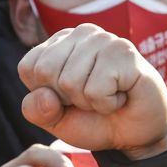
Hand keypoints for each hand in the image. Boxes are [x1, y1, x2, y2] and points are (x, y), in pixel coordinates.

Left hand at [17, 24, 166, 157]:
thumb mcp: (55, 120)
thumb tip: (45, 96)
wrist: (137, 133)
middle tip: (91, 97)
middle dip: (66, 99)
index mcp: (58, 42)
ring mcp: (104, 39)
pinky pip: (95, 90)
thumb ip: (35, 110)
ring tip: (108, 95)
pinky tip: (121, 95)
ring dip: (89, 103)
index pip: (28, 68)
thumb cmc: (95, 120)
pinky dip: (107, 104)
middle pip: (45, 73)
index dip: (46, 95)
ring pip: (69, 82)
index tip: (69, 98)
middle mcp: (80, 33)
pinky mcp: (124, 52)